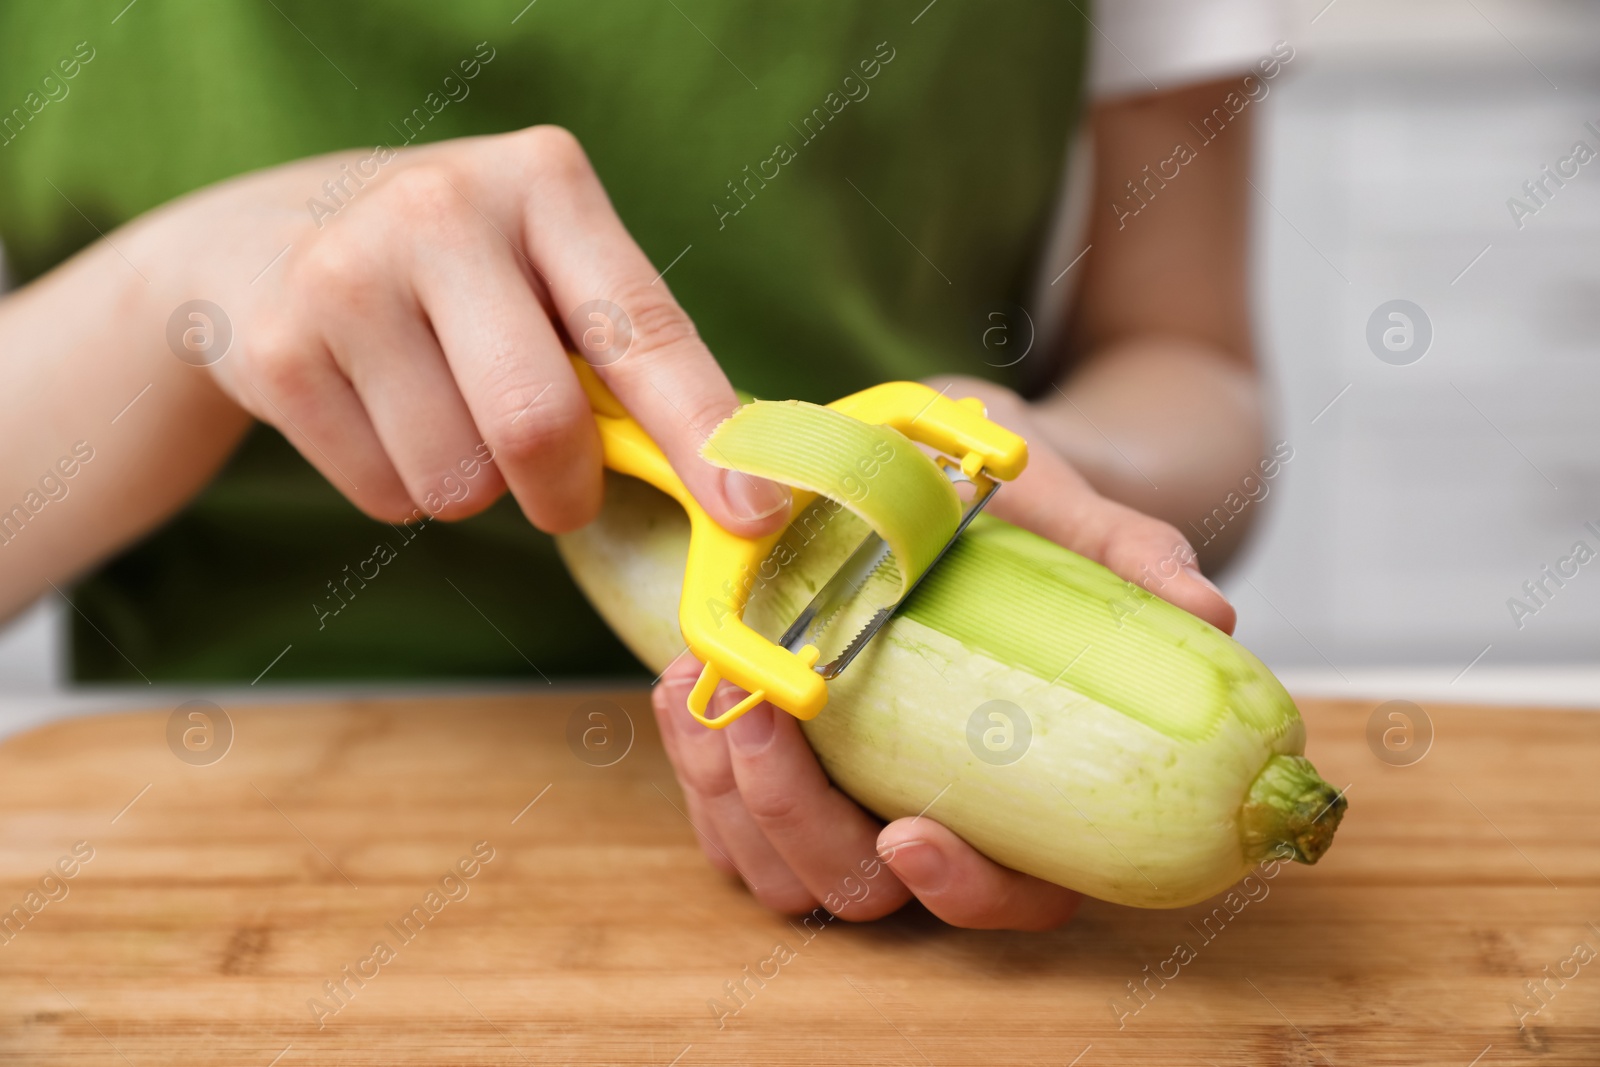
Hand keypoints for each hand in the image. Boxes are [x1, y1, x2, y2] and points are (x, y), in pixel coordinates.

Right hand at [152, 125, 788, 533]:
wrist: (262, 240)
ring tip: (444, 416)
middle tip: (560, 492)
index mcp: (545, 182)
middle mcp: (443, 209)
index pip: (643, 331)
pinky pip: (385, 495)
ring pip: (458, 480)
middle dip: (565, 491)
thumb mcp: (546, 269)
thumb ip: (630, 354)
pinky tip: (378, 415)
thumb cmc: (458, 272)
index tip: (755, 514)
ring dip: (474, 489)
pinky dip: (403, 490)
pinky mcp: (275, 350)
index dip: (703, 436)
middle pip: (537, 424)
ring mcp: (346, 274)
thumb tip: (738, 486)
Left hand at [650, 380, 1233, 929]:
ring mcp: (849, 798)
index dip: (967, 892)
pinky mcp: (782, 768)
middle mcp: (936, 812)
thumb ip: (1128, 557)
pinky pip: (724, 819)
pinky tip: (686, 683)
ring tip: (702, 690)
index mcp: (1026, 789)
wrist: (938, 484)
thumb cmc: (1016, 514)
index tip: (910, 834)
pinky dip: (695, 765)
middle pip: (866, 892)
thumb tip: (1209, 609)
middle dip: (797, 824)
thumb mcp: (1069, 510)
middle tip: (761, 719)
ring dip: (728, 797)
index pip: (1017, 893)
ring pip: (777, 871)